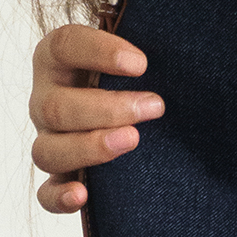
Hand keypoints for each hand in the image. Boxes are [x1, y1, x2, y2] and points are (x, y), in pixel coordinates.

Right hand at [29, 24, 163, 213]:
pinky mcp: (59, 176)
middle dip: (107, 108)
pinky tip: (84, 196)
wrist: (130, 103)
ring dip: (90, 147)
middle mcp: (46, 99)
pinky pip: (45, 194)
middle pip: (54, 107)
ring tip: (132, 140)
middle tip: (154, 107)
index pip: (65, 46)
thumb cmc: (133, 73)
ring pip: (46, 151)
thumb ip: (147, 42)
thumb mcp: (134, 52)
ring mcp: (49, 139)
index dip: (100, 52)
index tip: (142, 64)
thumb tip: (191, 40)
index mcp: (57, 58)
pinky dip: (60, 197)